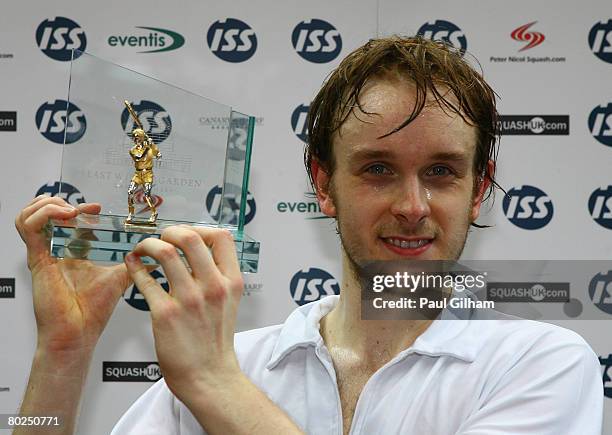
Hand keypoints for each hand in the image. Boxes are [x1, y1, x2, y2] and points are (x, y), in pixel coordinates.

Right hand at [15, 195, 131, 357]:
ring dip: (49, 204)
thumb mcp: (119, 278)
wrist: (78, 334)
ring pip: (30, 215)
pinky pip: (27, 227)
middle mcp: (54, 251)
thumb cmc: (93, 312)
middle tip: (83, 209)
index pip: (66, 219)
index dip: (80, 208)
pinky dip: (44, 214)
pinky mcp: (37, 259)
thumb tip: (156, 256)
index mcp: (69, 253)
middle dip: (61, 201)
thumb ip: (136, 265)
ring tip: (70, 210)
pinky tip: (66, 216)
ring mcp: (43, 254)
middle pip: (42, 212)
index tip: (98, 209)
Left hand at [124, 225, 243, 402]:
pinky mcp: (165, 314)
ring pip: (164, 252)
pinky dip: (134, 267)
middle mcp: (213, 287)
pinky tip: (132, 265)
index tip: (186, 234)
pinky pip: (144, 279)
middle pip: (190, 237)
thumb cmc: (215, 340)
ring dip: (147, 244)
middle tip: (161, 238)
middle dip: (170, 231)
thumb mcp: (229, 302)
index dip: (200, 228)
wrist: (209, 376)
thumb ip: (218, 275)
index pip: (222, 237)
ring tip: (142, 249)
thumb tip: (199, 251)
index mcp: (231, 281)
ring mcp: (189, 299)